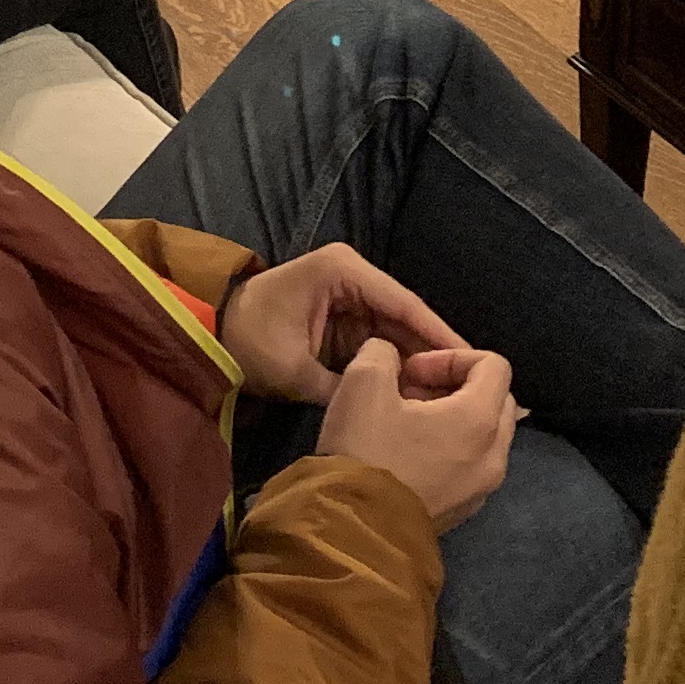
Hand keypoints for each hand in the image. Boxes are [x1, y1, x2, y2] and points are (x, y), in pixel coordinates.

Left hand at [220, 247, 460, 405]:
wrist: (211, 336)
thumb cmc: (247, 342)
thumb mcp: (293, 369)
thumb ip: (344, 387)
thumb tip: (388, 412)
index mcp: (343, 271)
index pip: (403, 302)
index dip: (439, 333)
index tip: (472, 360)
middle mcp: (353, 277)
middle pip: (405, 318)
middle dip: (433, 353)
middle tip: (468, 388)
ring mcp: (350, 297)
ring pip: (396, 333)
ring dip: (417, 363)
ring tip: (452, 396)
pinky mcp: (344, 320)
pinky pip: (379, 343)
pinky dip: (396, 366)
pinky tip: (420, 393)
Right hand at [315, 340, 517, 536]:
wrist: (353, 532)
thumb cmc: (365, 451)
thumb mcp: (363, 382)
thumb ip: (382, 352)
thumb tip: (390, 357)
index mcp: (479, 420)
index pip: (494, 365)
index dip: (451, 356)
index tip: (413, 371)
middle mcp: (494, 456)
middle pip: (496, 399)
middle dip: (456, 384)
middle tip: (411, 390)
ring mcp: (482, 489)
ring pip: (485, 435)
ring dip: (453, 417)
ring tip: (407, 422)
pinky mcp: (464, 511)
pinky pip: (472, 465)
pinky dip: (452, 448)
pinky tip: (409, 454)